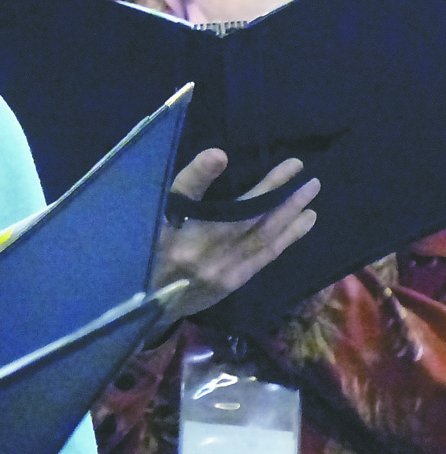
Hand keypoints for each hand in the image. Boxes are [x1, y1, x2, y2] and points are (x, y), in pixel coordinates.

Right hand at [153, 149, 319, 321]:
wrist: (141, 299)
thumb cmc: (144, 246)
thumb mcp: (154, 212)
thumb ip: (187, 184)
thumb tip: (219, 154)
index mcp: (189, 237)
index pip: (238, 207)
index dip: (268, 186)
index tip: (292, 165)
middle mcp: (211, 257)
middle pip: (259, 224)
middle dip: (287, 200)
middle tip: (311, 180)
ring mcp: (225, 273)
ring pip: (267, 243)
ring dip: (292, 220)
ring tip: (312, 200)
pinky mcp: (232, 283)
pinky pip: (265, 259)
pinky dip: (286, 240)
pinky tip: (300, 225)